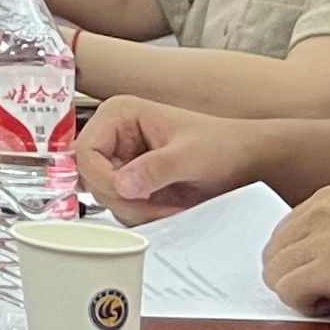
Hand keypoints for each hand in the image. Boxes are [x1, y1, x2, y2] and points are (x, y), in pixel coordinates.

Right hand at [76, 96, 263, 222]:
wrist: (244, 160)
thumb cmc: (222, 145)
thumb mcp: (191, 156)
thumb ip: (156, 168)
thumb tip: (122, 184)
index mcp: (119, 114)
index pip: (85, 150)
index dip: (103, 177)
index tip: (130, 193)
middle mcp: (114, 135)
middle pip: (90, 177)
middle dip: (123, 198)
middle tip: (155, 207)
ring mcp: (121, 160)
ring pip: (104, 195)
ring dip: (134, 209)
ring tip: (167, 207)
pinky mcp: (131, 181)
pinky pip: (120, 205)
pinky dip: (141, 215)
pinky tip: (165, 209)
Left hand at [263, 187, 329, 329]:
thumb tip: (296, 270)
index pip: (282, 234)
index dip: (298, 265)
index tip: (322, 281)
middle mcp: (324, 207)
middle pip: (273, 254)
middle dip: (293, 280)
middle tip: (329, 297)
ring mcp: (327, 234)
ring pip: (276, 274)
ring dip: (301, 295)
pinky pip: (289, 293)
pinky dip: (307, 308)